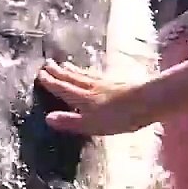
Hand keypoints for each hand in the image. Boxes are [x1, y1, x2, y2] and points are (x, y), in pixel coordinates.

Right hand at [36, 60, 155, 135]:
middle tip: (47, 63)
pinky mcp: (115, 82)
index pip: (62, 88)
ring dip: (72, 70)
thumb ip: (70, 121)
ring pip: (83, 74)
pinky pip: (95, 75)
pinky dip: (88, 72)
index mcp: (82, 98)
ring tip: (64, 64)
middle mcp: (90, 87)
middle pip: (71, 78)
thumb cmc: (118, 117)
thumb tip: (48, 118)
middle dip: (58, 72)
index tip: (40, 74)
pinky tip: (90, 72)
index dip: (51, 82)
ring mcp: (103, 83)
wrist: (146, 102)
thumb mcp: (91, 125)